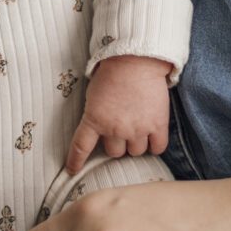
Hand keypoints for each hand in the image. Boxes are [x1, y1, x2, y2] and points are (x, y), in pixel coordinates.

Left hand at [67, 55, 170, 173]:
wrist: (137, 59)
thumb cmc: (112, 72)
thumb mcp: (93, 93)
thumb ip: (95, 113)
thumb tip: (97, 126)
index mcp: (94, 119)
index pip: (81, 147)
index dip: (76, 161)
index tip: (72, 170)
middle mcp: (115, 129)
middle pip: (114, 152)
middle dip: (116, 144)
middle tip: (121, 131)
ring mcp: (137, 129)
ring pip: (135, 152)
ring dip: (135, 144)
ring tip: (138, 129)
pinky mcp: (157, 125)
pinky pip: (157, 148)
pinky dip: (155, 145)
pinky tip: (153, 137)